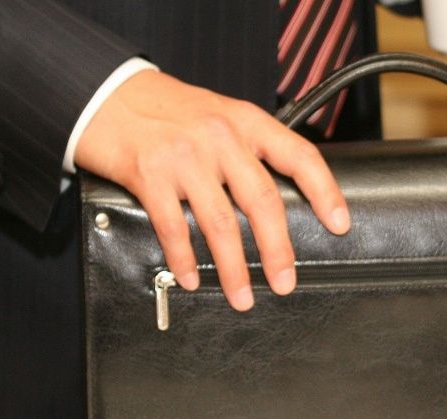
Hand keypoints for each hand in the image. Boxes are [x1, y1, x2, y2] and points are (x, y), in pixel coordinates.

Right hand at [74, 69, 350, 311]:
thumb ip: (245, 150)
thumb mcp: (217, 115)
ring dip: (234, 269)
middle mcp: (219, 136)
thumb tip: (272, 203)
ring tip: (242, 296)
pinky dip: (185, 260)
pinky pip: (174, 228)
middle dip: (278, 250)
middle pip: (262, 201)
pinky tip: (192, 278)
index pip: (298, 156)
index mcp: (245, 121)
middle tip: (285, 282)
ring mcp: (184, 156)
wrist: (106, 94)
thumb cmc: (165, 111)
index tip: (340, 224)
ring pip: (220, 224)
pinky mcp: (150, 175)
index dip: (324, 191)